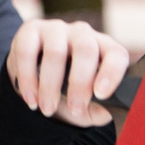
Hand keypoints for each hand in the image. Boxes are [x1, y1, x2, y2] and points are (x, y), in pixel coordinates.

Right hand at [6, 18, 128, 126]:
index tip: (101, 95)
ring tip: (47, 109)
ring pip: (55, 51)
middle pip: (86, 50)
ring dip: (50, 85)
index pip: (116, 54)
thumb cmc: (64, 92)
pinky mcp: (30, 30)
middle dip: (79, 84)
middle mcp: (82, 34)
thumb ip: (94, 112)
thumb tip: (105, 115)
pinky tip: (31, 98)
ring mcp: (56, 29)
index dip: (111, 73)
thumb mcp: (82, 105)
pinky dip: (27, 78)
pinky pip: (27, 51)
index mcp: (103, 49)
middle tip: (74, 109)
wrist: (31, 80)